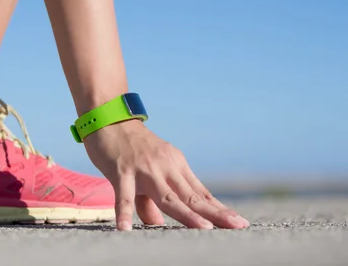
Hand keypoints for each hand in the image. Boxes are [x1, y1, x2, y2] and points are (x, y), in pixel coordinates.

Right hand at [83, 119, 249, 230]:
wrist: (108, 117)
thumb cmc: (128, 148)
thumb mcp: (146, 173)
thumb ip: (150, 200)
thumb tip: (155, 223)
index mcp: (175, 166)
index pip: (200, 193)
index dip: (218, 209)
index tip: (238, 222)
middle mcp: (165, 167)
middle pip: (192, 196)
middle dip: (215, 213)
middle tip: (237, 226)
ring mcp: (144, 169)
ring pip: (167, 196)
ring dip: (186, 214)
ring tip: (203, 229)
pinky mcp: (121, 170)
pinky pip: (123, 194)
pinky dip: (125, 211)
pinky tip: (125, 227)